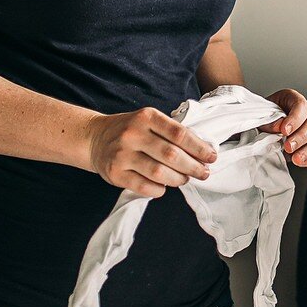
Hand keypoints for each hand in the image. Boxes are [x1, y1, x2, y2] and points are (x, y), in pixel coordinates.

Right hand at [86, 107, 216, 197]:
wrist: (95, 138)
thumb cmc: (131, 130)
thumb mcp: (149, 121)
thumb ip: (172, 133)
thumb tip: (202, 152)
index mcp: (146, 117)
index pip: (180, 134)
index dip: (199, 148)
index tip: (211, 156)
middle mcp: (133, 134)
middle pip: (172, 154)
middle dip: (193, 166)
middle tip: (204, 173)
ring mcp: (122, 154)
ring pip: (159, 172)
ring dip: (178, 179)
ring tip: (185, 179)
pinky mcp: (115, 173)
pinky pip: (144, 186)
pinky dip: (159, 189)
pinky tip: (164, 186)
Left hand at [262, 89, 306, 167]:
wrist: (260, 127)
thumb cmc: (262, 118)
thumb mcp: (261, 116)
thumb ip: (269, 121)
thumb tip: (279, 126)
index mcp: (292, 100)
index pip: (301, 106)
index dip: (295, 118)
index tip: (285, 130)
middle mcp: (305, 114)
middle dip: (301, 137)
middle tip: (288, 147)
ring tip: (295, 158)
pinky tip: (300, 161)